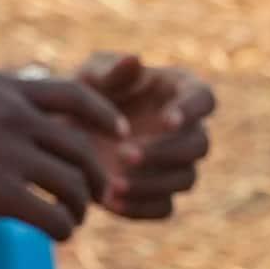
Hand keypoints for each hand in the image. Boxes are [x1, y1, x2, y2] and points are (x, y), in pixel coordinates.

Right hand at [0, 66, 135, 238]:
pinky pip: (50, 215)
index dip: (104, 116)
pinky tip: (58, 237)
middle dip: (95, 174)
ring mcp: (6, 153)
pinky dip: (63, 229)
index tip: (118, 135)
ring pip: (72, 184)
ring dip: (81, 207)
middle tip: (96, 194)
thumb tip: (12, 114)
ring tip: (74, 220)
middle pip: (80, 147)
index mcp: (2, 86)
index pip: (74, 94)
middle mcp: (12, 114)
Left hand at [73, 52, 217, 221]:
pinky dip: (140, 208)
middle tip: (126, 154)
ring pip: (186, 180)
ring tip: (112, 185)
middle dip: (166, 152)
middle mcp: (186, 130)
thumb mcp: (90, 75)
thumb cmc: (86, 93)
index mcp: (179, 92)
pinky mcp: (159, 194)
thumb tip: (134, 60)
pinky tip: (110, 202)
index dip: (192, 112)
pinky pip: (163, 208)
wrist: (64, 132)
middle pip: (199, 145)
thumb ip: (110, 69)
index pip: (204, 99)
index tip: (168, 121)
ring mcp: (175, 166)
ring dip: (152, 184)